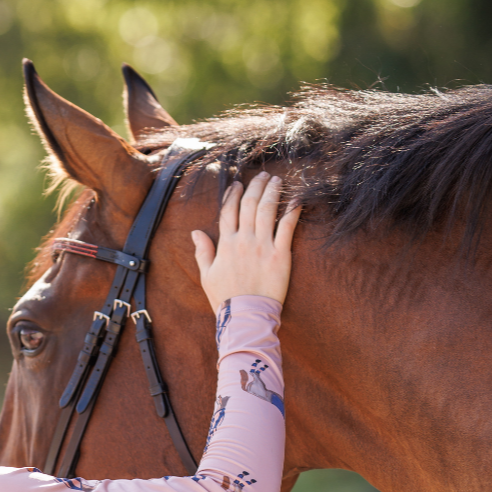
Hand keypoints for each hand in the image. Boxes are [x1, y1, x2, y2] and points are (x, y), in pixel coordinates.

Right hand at [192, 172, 300, 311]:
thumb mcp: (207, 276)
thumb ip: (202, 252)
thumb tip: (195, 232)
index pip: (228, 211)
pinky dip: (292, 210)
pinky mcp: (281, 255)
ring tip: (278, 180)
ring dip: (273, 191)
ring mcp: (263, 246)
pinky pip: (288, 227)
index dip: (233, 194)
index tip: (238, 183)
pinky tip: (296, 198)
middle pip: (250, 205)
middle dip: (256, 186)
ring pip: (268, 210)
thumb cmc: (225, 299)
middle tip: (264, 175)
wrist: (246, 316)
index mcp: (226, 244)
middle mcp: (244, 240)